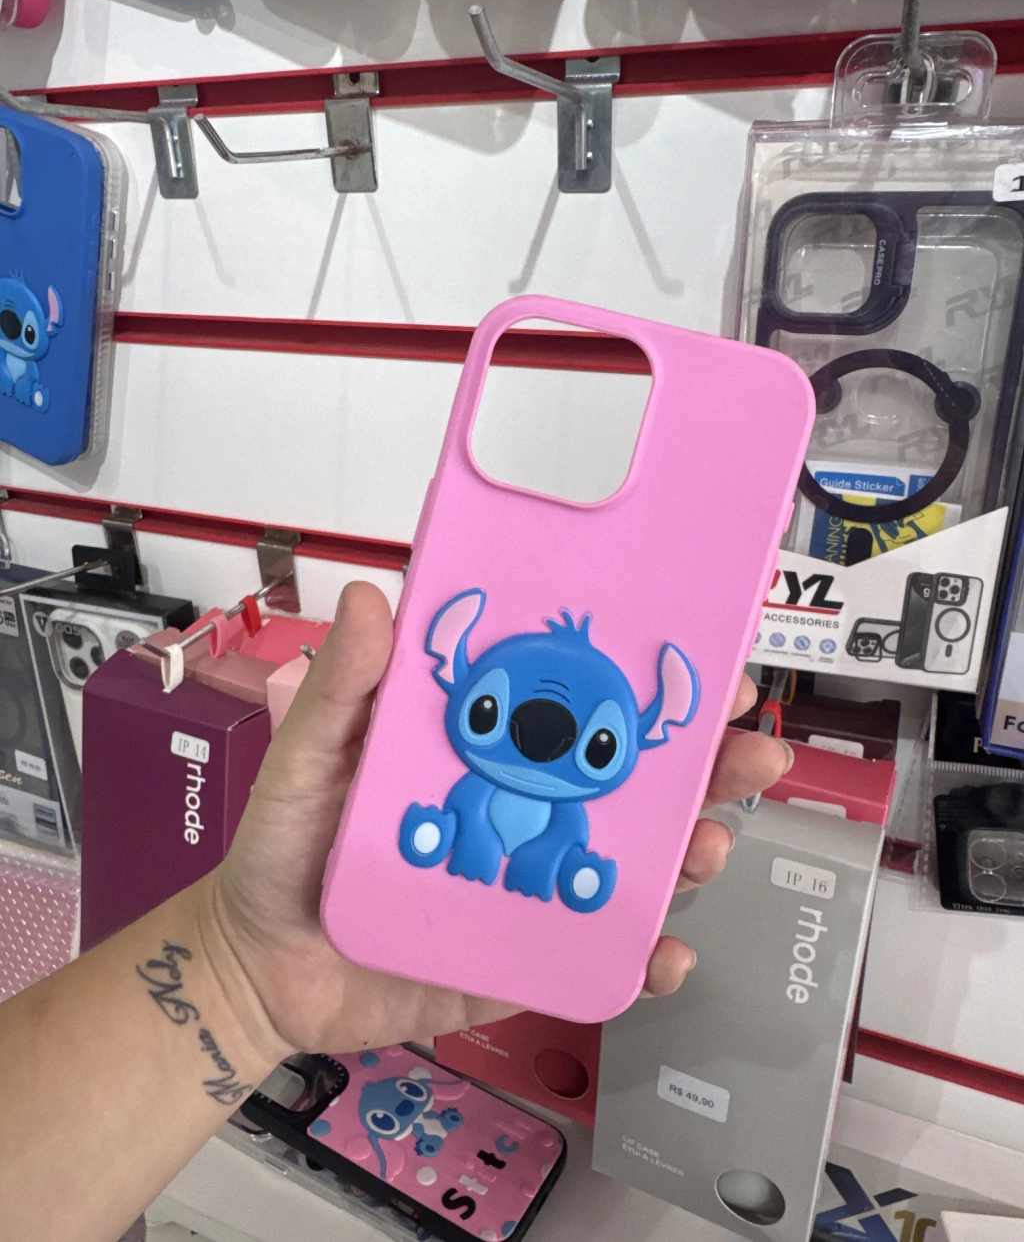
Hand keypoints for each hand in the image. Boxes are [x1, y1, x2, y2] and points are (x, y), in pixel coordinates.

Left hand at [208, 582, 791, 1059]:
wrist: (263, 972)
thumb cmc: (286, 847)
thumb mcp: (312, 757)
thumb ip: (344, 688)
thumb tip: (375, 595)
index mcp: (484, 747)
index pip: (577, 704)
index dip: (643, 684)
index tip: (706, 662)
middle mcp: (523, 807)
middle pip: (630, 783)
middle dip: (705, 769)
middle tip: (752, 755)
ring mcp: (531, 884)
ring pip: (632, 865)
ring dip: (690, 854)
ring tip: (711, 849)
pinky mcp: (524, 955)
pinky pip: (596, 955)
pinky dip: (641, 958)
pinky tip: (664, 956)